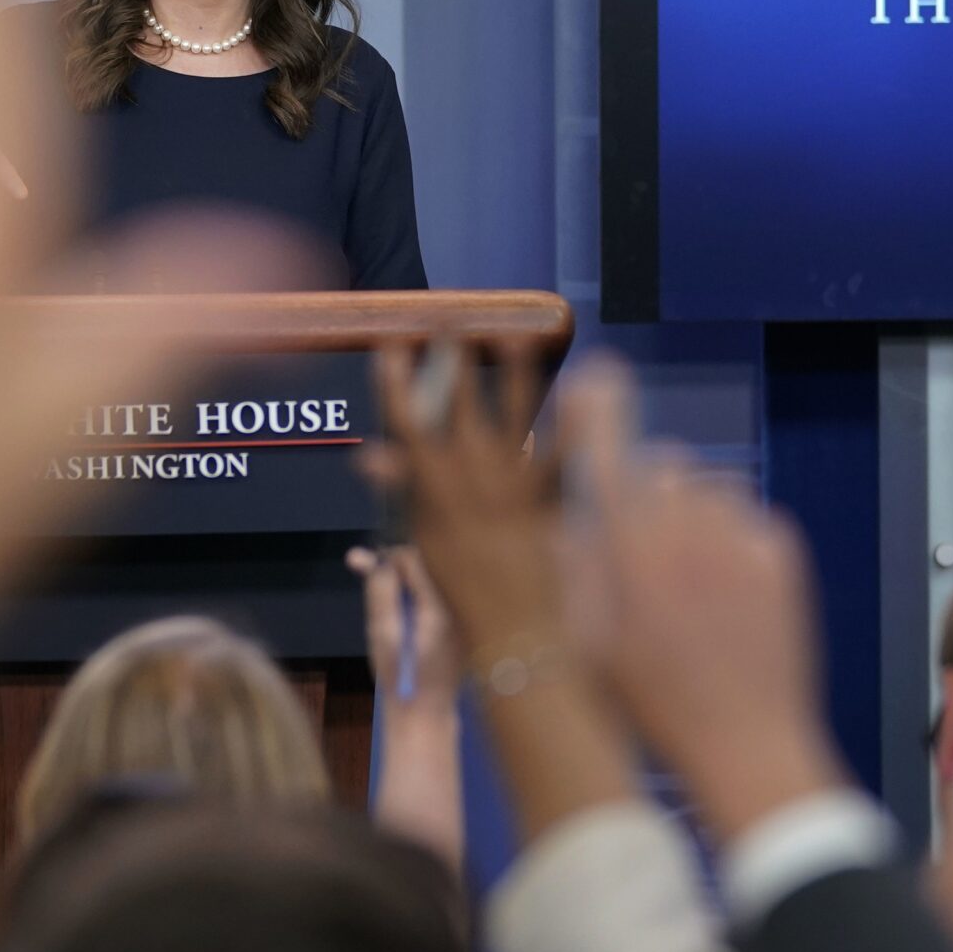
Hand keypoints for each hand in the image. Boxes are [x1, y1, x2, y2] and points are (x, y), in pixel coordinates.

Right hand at [349, 546, 461, 714]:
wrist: (427, 712)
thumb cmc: (400, 677)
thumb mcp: (381, 634)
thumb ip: (380, 593)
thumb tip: (376, 559)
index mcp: (440, 608)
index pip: (415, 559)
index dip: (388, 557)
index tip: (363, 564)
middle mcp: (459, 605)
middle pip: (429, 564)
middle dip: (399, 564)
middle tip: (369, 571)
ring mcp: (465, 614)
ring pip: (435, 577)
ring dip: (409, 577)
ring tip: (384, 590)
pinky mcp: (464, 622)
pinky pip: (442, 592)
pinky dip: (421, 591)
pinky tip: (405, 606)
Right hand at [367, 340, 560, 653]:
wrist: (514, 629)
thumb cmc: (463, 586)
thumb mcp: (422, 536)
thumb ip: (403, 489)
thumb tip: (369, 457)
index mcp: (428, 485)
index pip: (404, 418)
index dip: (395, 378)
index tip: (392, 346)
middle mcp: (467, 474)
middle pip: (458, 401)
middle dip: (451, 356)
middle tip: (449, 322)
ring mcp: (511, 482)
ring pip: (513, 411)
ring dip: (512, 370)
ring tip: (513, 335)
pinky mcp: (550, 494)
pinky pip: (565, 450)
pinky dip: (575, 421)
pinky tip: (583, 391)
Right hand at [559, 354, 843, 842]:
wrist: (744, 744)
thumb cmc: (651, 702)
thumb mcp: (584, 638)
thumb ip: (570, 567)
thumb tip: (561, 515)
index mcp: (628, 542)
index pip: (608, 443)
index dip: (596, 403)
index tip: (593, 377)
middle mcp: (685, 524)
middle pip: (659, 466)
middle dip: (644, 489)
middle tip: (639, 547)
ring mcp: (739, 535)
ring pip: (705, 490)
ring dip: (689, 513)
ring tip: (684, 577)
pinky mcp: (780, 553)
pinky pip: (746, 517)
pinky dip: (731, 537)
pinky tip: (722, 589)